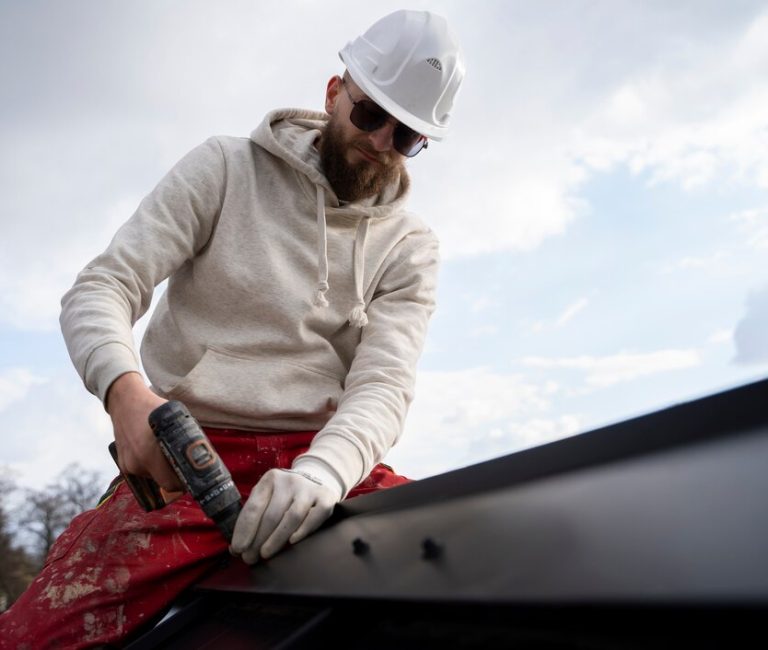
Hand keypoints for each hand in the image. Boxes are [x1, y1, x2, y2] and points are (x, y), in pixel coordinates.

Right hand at [106, 372, 182, 490]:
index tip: (193, 477)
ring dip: (163, 471)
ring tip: (168, 455)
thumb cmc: (152, 408)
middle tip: (186, 468)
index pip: (170, 483)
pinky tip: (155, 453)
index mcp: (150, 453)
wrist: (124, 402)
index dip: (184, 482)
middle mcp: (137, 462)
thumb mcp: (175, 419)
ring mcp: (128, 465)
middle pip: (163, 482)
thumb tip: (202, 453)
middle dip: (176, 478)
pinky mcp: (123, 464)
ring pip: (153, 477)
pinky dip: (152, 466)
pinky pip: (143, 472)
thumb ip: (185, 438)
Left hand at [230, 468, 340, 563]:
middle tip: (250, 558)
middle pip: (271, 515)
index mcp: (270, 479)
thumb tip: (236, 548)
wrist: (317, 478)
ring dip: (276, 539)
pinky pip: (314, 517)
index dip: (244, 530)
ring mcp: (309, 488)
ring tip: (266, 554)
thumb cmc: (285, 495)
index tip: (238, 549)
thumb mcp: (268, 496)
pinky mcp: (326, 497)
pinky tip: (292, 542)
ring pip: (291, 517)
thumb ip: (253, 517)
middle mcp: (289, 481)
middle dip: (258, 540)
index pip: (254, 507)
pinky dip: (303, 531)